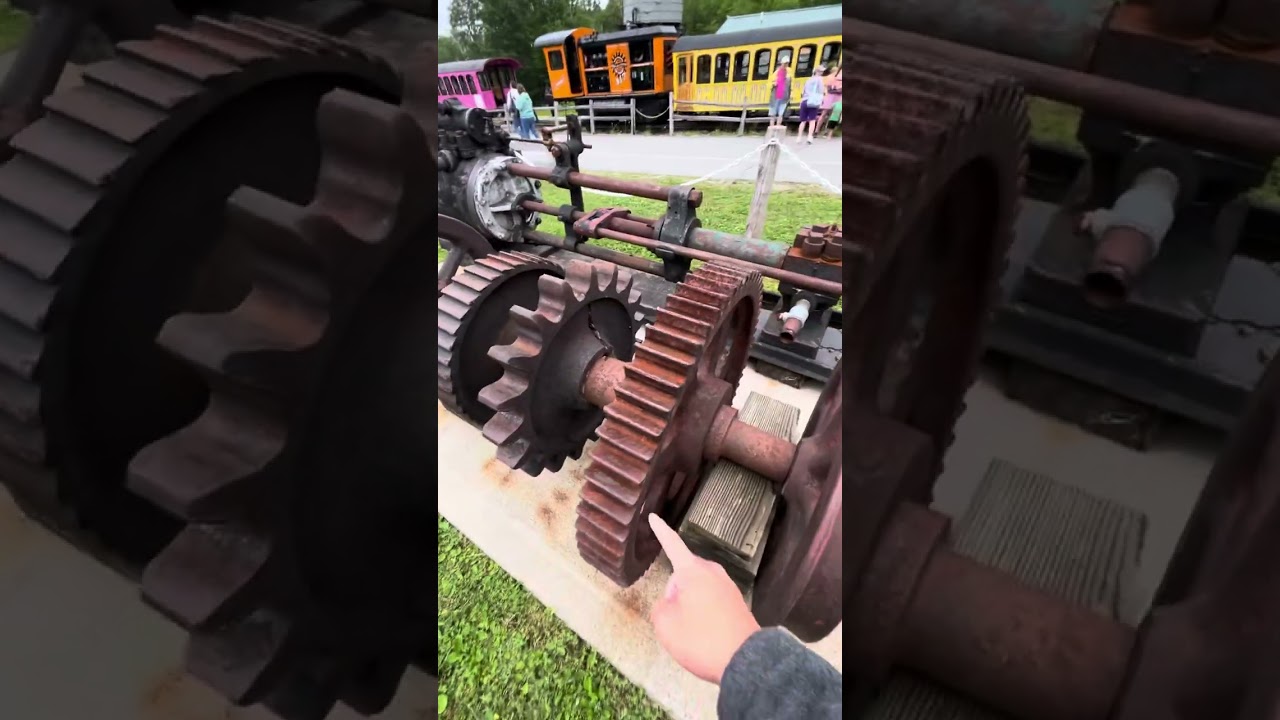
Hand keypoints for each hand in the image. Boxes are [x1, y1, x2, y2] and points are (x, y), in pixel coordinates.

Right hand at [647, 513, 760, 683]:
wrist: (744, 660)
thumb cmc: (701, 640)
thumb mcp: (665, 625)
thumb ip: (661, 607)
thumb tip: (671, 603)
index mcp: (693, 572)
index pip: (672, 545)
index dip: (661, 532)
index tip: (654, 517)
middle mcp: (713, 573)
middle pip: (684, 574)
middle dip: (675, 591)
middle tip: (676, 620)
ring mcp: (728, 586)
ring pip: (697, 589)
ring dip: (690, 604)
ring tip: (693, 632)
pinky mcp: (737, 602)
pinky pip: (711, 601)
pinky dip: (704, 614)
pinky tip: (707, 635)